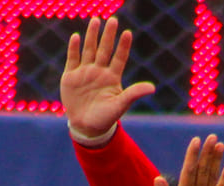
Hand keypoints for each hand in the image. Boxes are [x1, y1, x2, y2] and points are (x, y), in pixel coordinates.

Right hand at [61, 16, 154, 141]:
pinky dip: (74, 48)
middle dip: (108, 35)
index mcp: (112, 77)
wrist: (86, 127)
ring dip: (92, 36)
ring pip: (89, 50)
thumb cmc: (105, 117)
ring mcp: (85, 72)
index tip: (128, 33)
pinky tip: (77, 37)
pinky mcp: (71, 76)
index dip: (123, 46)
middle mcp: (99, 71)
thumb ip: (133, 94)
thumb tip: (152, 88)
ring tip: (95, 21)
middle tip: (112, 20)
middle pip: (104, 49)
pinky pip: (73, 59)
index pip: (119, 58)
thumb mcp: (120, 106)